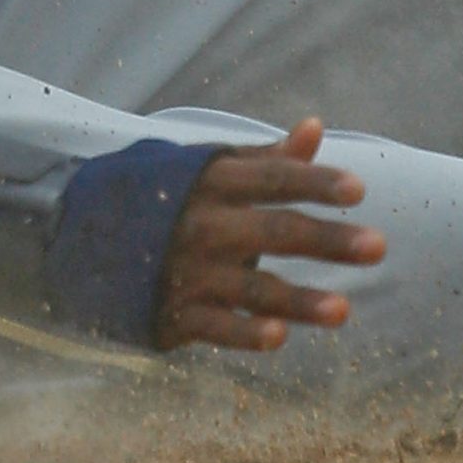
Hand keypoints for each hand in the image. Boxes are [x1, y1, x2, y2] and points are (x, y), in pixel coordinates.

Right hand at [154, 119, 384, 351]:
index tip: (358, 188)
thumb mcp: (207, 170)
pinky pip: (216, 327)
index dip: (313, 182)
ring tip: (345, 310)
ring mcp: (187, 270)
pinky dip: (245, 332)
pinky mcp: (174, 312)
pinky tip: (279, 336)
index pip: (270, 179)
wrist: (83, 235)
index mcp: (209, 182)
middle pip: (272, 232)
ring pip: (252, 287)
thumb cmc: (166, 199)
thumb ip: (265, 159)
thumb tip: (315, 126)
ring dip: (298, 299)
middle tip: (379, 246)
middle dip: (326, 240)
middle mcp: (199, 223)